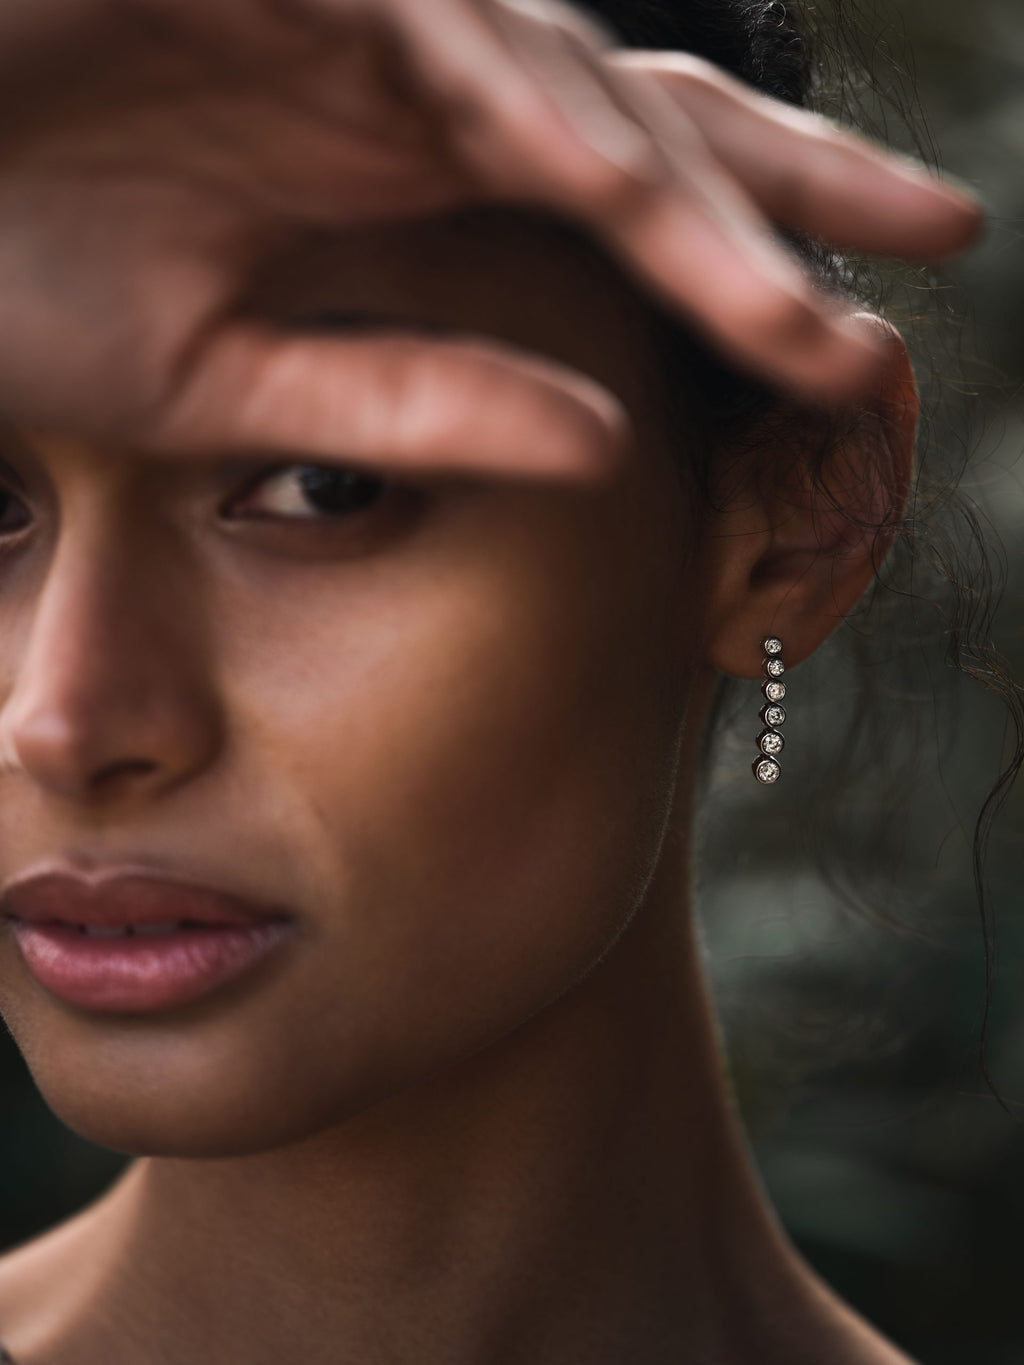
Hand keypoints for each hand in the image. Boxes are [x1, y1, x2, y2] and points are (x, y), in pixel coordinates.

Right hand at [0, 0, 980, 473]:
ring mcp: (355, 19)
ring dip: (703, 177)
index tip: (855, 365)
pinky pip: (449, 28)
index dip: (745, 286)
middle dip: (799, 189)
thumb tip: (605, 445)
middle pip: (649, 123)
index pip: (618, 224)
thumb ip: (415, 403)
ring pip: (579, 75)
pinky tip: (624, 190)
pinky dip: (535, 107)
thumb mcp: (227, 382)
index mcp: (402, 187)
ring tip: (839, 266)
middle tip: (947, 237)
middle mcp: (411, 94)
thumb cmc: (10, 263)